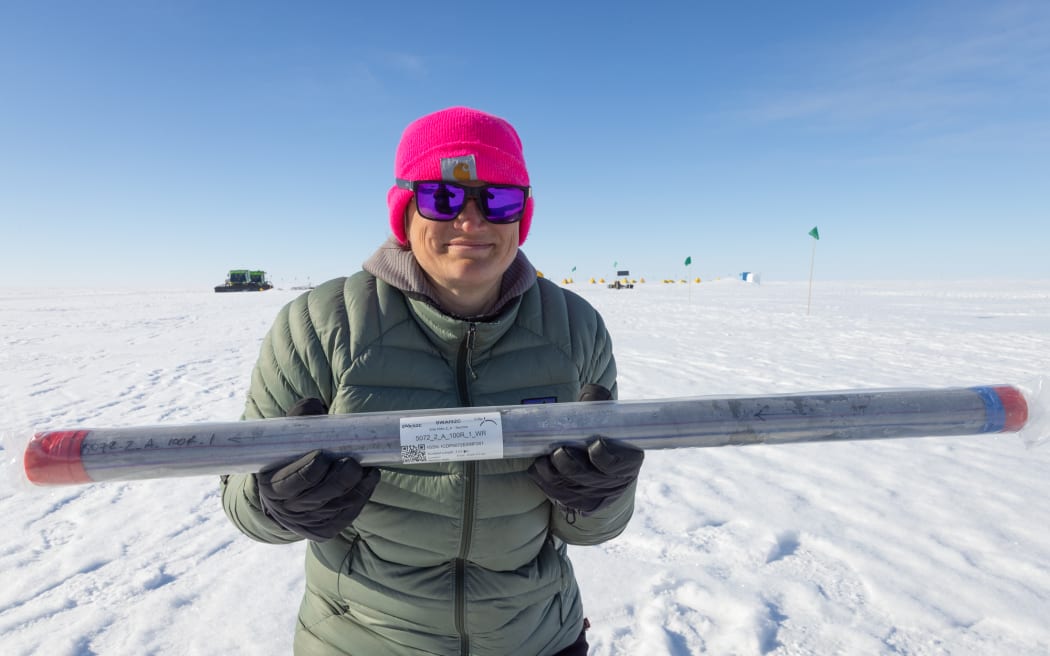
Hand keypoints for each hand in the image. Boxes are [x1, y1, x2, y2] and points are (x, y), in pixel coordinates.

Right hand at [255, 398, 379, 540]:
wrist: (284, 494)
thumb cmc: (287, 458)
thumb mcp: (284, 439)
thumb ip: (298, 419)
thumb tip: (317, 405)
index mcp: (274, 487)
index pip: (297, 480)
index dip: (311, 468)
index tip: (322, 454)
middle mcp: (289, 510)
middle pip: (322, 494)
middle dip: (341, 477)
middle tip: (353, 461)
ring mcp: (308, 523)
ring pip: (339, 505)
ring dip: (357, 487)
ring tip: (367, 469)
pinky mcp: (325, 530)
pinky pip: (348, 515)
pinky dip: (361, 497)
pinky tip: (369, 480)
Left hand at [527, 385, 642, 512]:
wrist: (597, 457)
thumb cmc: (602, 432)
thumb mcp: (606, 416)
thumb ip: (599, 403)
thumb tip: (591, 394)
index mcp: (627, 461)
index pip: (618, 465)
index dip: (605, 458)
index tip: (595, 443)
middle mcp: (613, 483)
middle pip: (590, 479)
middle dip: (571, 466)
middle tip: (559, 451)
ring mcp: (595, 496)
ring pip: (571, 490)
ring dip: (554, 475)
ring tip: (544, 459)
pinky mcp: (577, 503)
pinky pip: (559, 496)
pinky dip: (546, 483)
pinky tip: (539, 468)